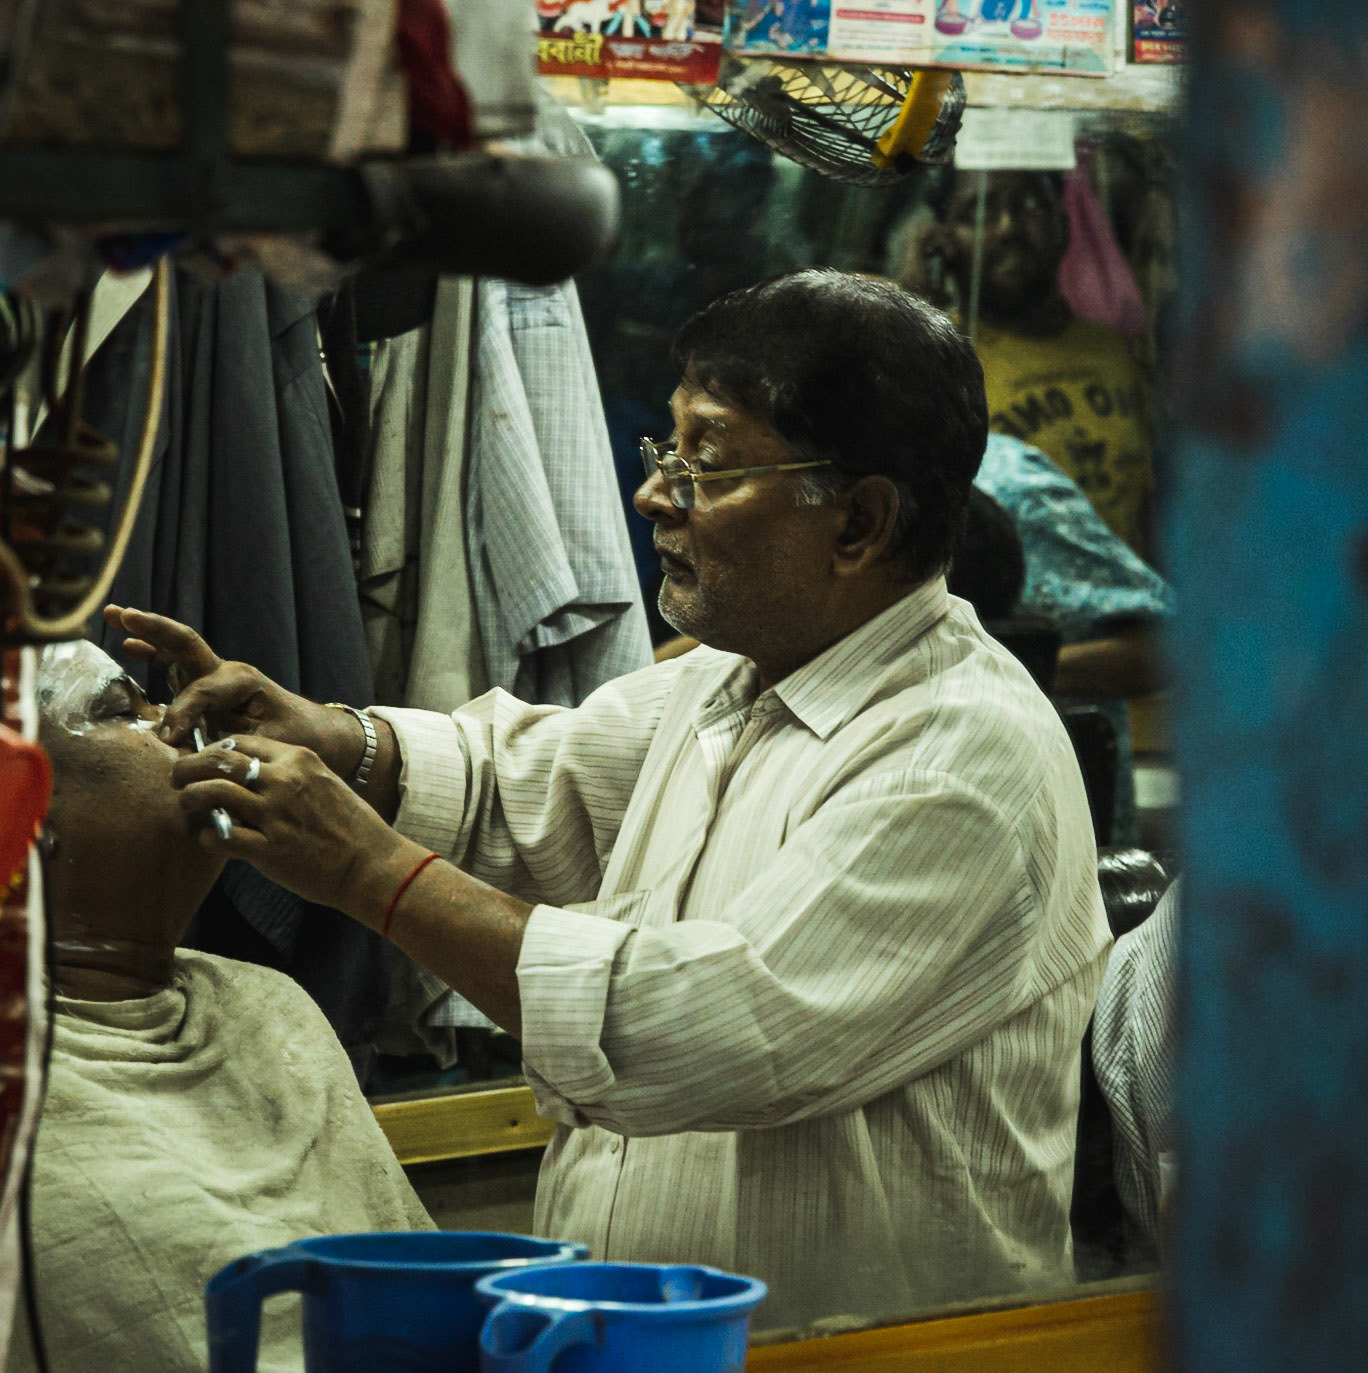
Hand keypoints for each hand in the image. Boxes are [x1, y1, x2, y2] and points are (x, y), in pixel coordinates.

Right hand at [103, 605, 360, 776]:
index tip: (169, 742)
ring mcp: (217, 676)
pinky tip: (129, 643)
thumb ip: (231, 747)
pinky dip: (154, 653)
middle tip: (121, 613)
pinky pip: (177, 665)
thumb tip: (194, 757)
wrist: (318, 734)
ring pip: (177, 649)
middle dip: (153, 629)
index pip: (199, 693)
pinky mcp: (209, 686)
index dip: (180, 717)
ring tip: (115, 613)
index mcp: (242, 682)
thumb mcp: (269, 745)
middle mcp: (227, 672)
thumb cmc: (297, 739)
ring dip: (147, 632)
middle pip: (185, 643)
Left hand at [173, 734, 422, 914]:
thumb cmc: (348, 824)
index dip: (211, 749)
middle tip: (178, 778)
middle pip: (218, 759)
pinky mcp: (270, 849)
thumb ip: (287, 773)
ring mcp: (276, 815)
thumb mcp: (323, 782)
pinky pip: (220, 836)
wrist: (370, 863)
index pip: (239, 741)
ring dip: (190, 798)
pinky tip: (208, 838)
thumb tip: (244, 772)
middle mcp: (285, 780)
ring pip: (211, 792)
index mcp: (299, 759)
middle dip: (188, 767)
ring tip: (187, 805)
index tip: (201, 761)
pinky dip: (206, 836)